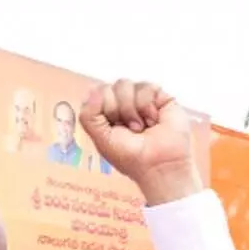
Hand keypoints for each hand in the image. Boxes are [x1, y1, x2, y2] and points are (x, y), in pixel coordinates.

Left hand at [80, 79, 200, 205]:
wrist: (160, 165)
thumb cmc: (132, 157)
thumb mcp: (101, 139)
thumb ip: (88, 115)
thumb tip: (93, 90)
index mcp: (107, 113)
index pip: (96, 93)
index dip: (101, 107)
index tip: (112, 127)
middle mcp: (123, 104)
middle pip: (109, 87)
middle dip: (116, 110)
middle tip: (128, 129)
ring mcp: (141, 99)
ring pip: (125, 84)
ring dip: (131, 110)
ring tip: (140, 127)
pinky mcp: (159, 96)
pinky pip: (146, 86)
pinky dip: (147, 106)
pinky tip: (152, 120)